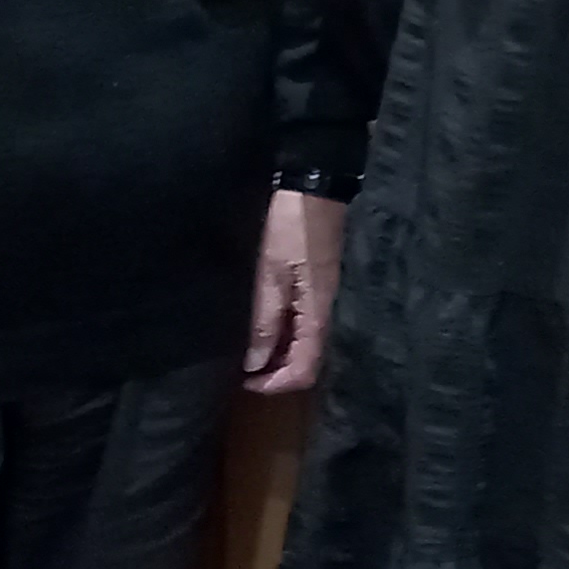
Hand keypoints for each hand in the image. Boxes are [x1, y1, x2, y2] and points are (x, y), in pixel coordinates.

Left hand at [243, 190, 344, 391]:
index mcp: (317, 311)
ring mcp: (323, 296)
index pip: (306, 369)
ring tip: (248, 349)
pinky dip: (284, 333)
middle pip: (308, 360)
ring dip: (279, 353)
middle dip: (277, 372)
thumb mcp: (270, 272)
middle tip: (243, 369)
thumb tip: (255, 361)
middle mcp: (325, 310)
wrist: (314, 185)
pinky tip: (263, 324)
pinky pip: (303, 323)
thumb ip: (264, 318)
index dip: (277, 384)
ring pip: (306, 342)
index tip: (246, 382)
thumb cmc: (290, 227)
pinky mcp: (318, 283)